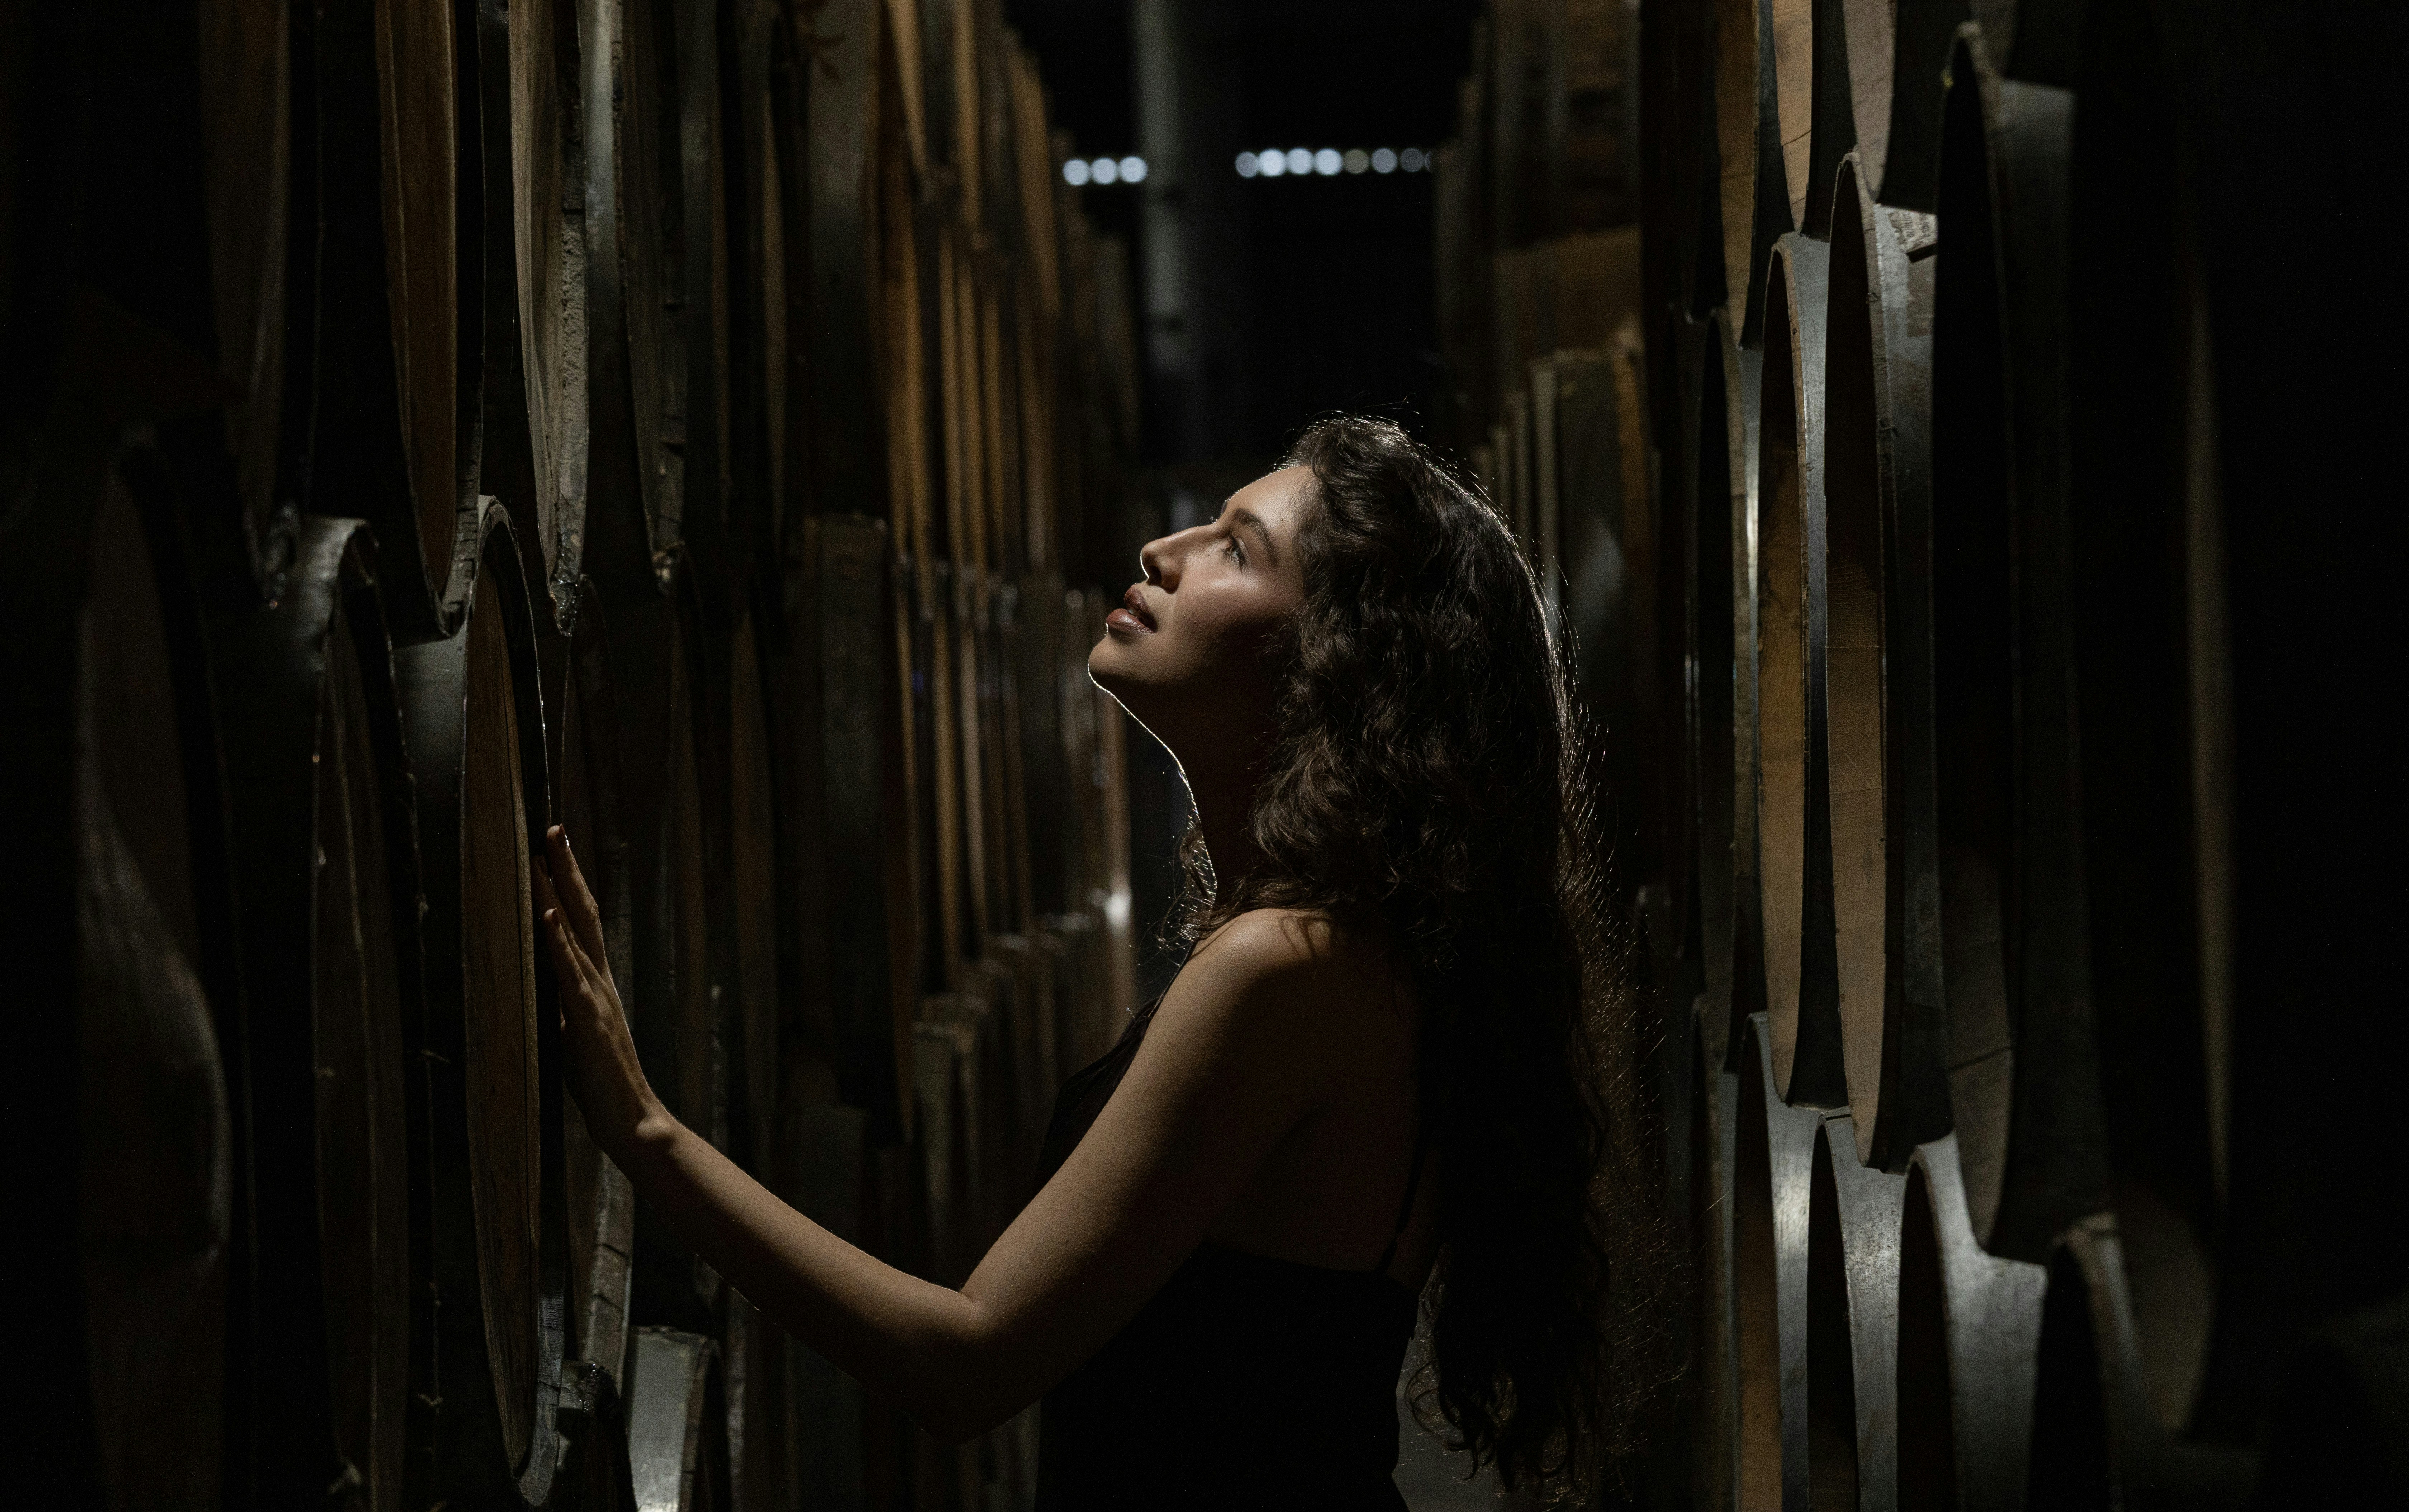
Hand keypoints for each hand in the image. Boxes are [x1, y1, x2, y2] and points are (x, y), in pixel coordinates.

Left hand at [535, 824, 668, 1161]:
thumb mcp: (571, 1031)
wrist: (630, 1116)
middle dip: (566, 868)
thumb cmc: (598, 1080)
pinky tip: (545, 912)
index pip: (581, 921)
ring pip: (576, 931)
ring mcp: (594, 995)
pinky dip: (557, 939)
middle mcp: (598, 979)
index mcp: (594, 982)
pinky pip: (569, 970)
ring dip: (557, 890)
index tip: (553, 848)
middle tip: (551, 828)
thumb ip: (559, 1003)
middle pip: (584, 911)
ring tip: (543, 854)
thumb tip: (536, 984)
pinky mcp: (586, 1017)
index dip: (567, 883)